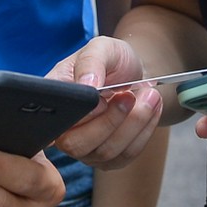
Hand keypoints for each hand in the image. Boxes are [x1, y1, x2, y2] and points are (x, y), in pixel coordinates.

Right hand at [46, 37, 163, 169]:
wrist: (135, 73)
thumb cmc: (112, 60)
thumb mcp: (102, 48)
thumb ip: (91, 62)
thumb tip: (86, 85)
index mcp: (54, 101)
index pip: (54, 121)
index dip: (79, 115)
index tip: (103, 98)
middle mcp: (63, 130)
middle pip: (77, 145)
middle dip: (110, 121)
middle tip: (130, 95)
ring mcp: (85, 148)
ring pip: (106, 152)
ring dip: (133, 124)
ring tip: (149, 95)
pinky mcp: (108, 158)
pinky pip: (126, 155)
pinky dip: (143, 132)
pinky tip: (152, 109)